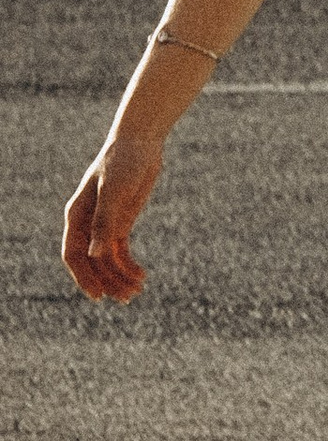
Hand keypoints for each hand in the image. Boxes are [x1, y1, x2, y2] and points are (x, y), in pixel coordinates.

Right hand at [63, 130, 162, 303]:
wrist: (141, 143)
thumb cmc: (123, 161)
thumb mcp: (115, 190)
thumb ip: (106, 221)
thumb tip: (96, 255)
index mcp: (77, 216)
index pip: (73, 254)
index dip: (83, 276)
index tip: (97, 295)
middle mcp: (87, 224)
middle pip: (91, 262)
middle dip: (106, 281)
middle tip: (125, 297)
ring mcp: (104, 225)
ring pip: (106, 261)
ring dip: (119, 277)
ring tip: (137, 291)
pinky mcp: (121, 223)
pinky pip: (120, 252)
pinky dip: (128, 265)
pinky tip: (141, 275)